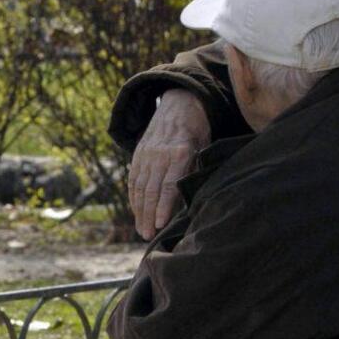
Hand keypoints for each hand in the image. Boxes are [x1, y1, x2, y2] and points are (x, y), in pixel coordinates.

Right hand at [128, 90, 209, 239]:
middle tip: (148, 235)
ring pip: (139, 187)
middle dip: (149, 215)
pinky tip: (136, 213)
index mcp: (179, 152)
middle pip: (151, 190)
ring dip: (139, 211)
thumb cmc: (198, 130)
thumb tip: (194, 198)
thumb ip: (196, 169)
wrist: (179, 103)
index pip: (169, 185)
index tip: (161, 224)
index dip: (164, 206)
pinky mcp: (138, 154)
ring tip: (141, 230)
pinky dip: (134, 198)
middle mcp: (159, 154)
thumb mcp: (204, 146)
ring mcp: (146, 154)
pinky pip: (133, 180)